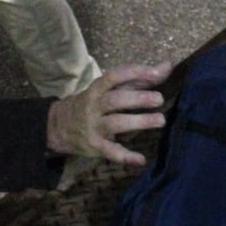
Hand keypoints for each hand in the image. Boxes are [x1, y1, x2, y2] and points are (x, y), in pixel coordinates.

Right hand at [46, 63, 172, 167]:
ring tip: (160, 120)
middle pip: (115, 100)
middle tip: (159, 99)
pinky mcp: (95, 146)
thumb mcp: (109, 89)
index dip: (134, 73)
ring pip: (115, 123)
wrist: (58, 126)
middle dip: (137, 98)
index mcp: (97, 89)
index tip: (156, 73)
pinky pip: (110, 151)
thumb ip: (138, 79)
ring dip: (138, 121)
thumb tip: (167, 66)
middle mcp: (94, 106)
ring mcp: (94, 127)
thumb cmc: (93, 103)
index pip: (114, 77)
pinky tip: (140, 159)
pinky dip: (125, 156)